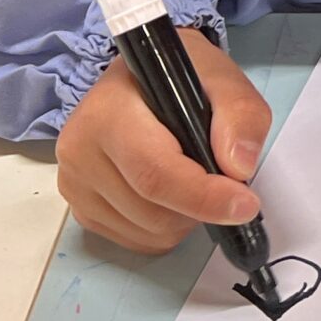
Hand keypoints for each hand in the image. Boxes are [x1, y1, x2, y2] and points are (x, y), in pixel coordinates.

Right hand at [56, 27, 267, 253]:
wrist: (143, 79)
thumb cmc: (181, 79)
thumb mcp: (223, 80)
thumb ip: (240, 115)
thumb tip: (239, 167)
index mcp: (107, 113)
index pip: (155, 173)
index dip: (205, 197)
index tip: (246, 205)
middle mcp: (78, 151)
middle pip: (153, 211)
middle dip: (201, 207)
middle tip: (223, 179)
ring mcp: (74, 184)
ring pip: (147, 232)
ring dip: (185, 219)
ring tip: (192, 178)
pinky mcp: (81, 208)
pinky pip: (135, 240)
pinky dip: (164, 229)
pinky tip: (171, 194)